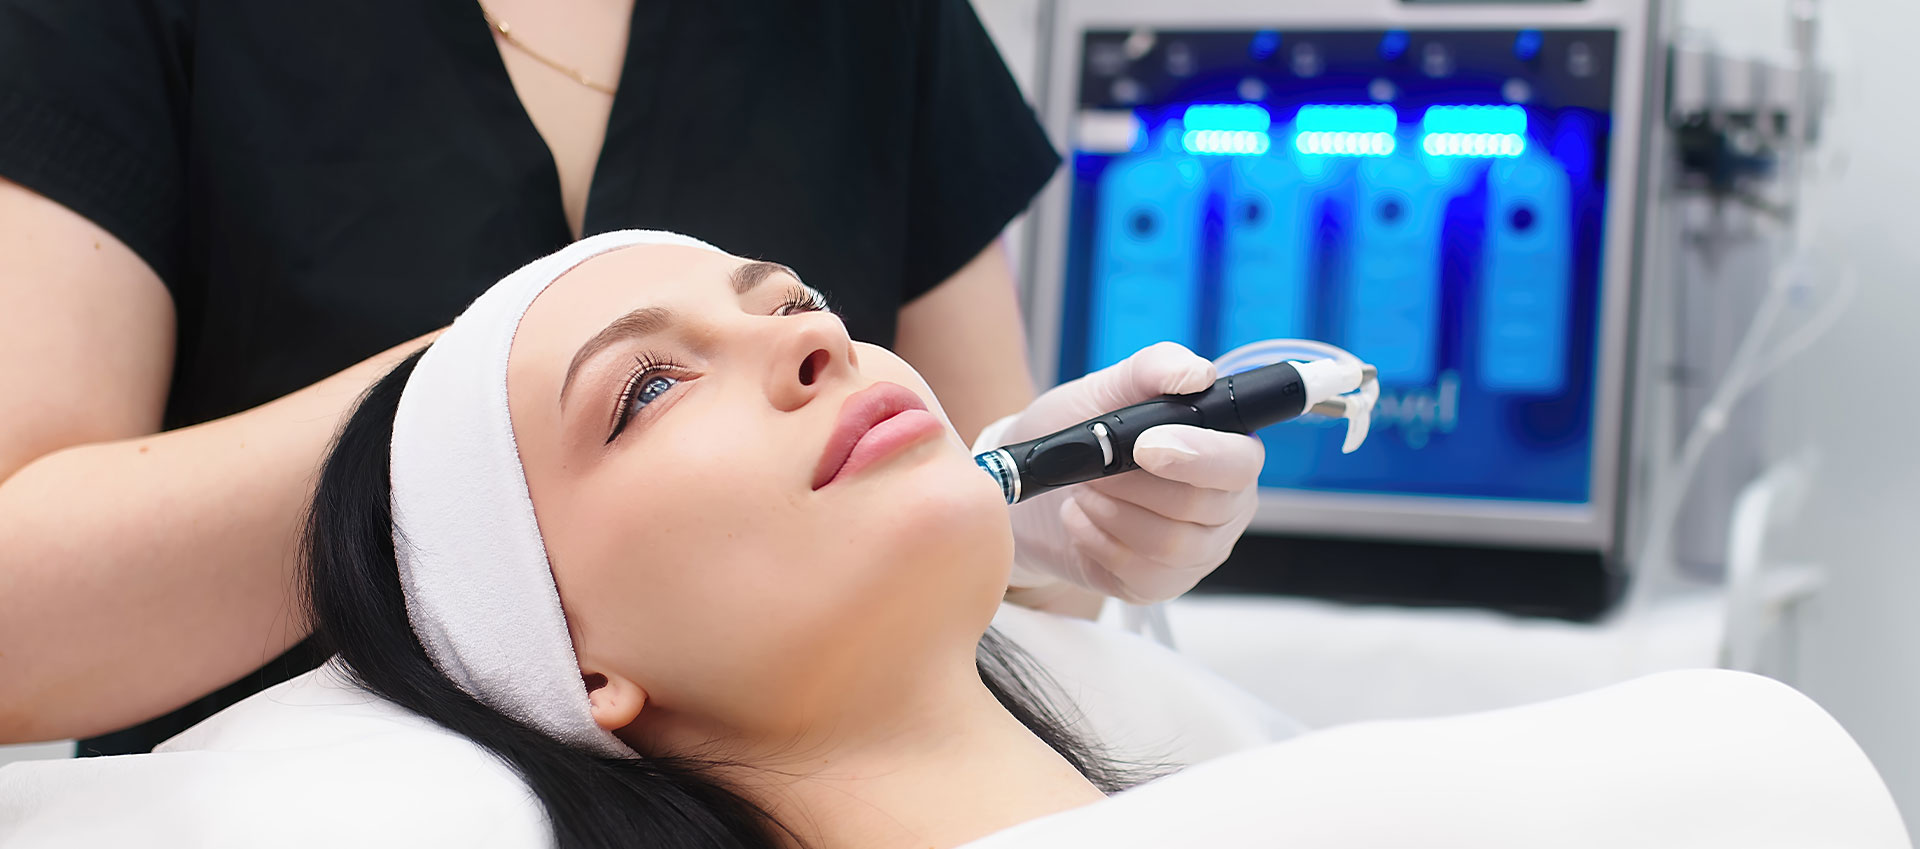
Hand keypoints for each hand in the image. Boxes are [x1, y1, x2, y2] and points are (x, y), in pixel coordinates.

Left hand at [976, 343, 1263, 603]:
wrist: (1030, 486)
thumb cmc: (1076, 432)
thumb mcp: (1107, 388)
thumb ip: (1154, 368)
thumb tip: (1198, 373)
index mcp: (1226, 451)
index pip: (1240, 462)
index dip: (1198, 456)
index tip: (1145, 445)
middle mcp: (1224, 505)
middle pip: (1200, 506)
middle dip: (1132, 483)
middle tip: (1095, 466)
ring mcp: (1196, 551)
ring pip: (1168, 543)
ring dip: (1112, 512)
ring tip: (1085, 490)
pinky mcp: (1160, 583)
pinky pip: (1139, 573)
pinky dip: (1097, 541)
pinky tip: (1080, 520)